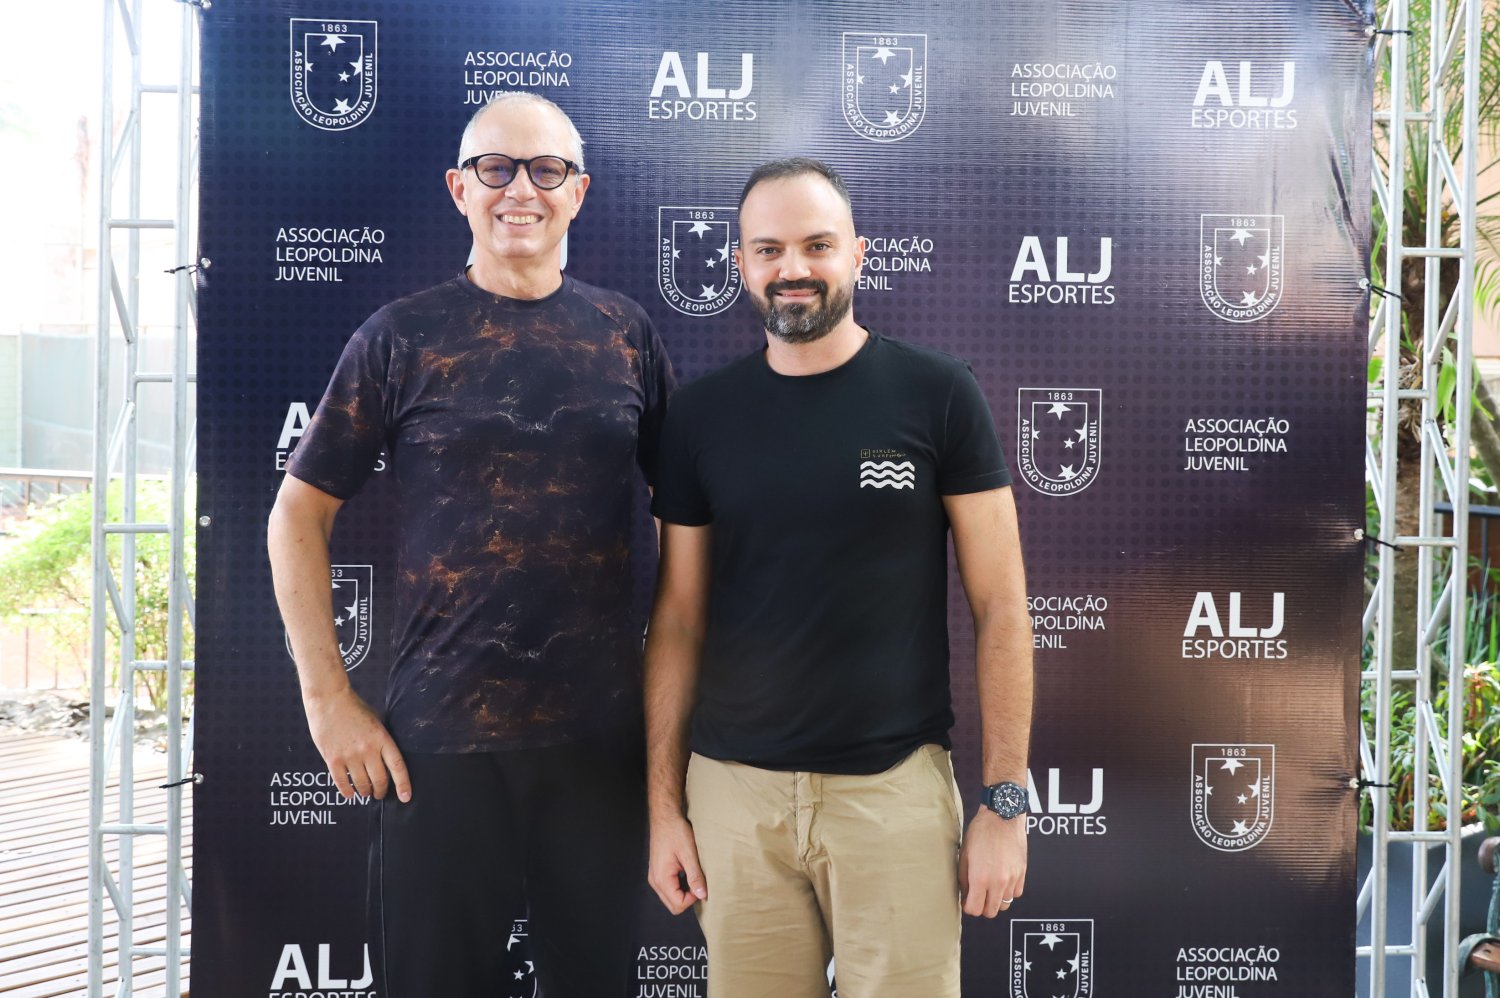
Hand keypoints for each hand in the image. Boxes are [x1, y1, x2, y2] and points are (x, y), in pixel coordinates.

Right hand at [303, 686, 410, 802]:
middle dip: (381, 791)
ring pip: (362, 784)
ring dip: (365, 792)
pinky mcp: (333, 759)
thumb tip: (387, 762)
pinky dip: (348, 791)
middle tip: (380, 794)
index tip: (406, 797)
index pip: (397, 767)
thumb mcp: (377, 722)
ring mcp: (349, 756)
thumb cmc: (355, 709)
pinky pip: (342, 783)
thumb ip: (382, 741)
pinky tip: (351, 794)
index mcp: (382, 739)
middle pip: (380, 780)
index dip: (403, 784)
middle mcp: (368, 750)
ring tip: (366, 793)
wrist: (329, 700)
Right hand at [648, 814, 707, 913]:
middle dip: (688, 899)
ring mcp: (655, 877)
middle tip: (698, 883)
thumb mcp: (689, 854)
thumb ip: (695, 876)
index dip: (693, 899)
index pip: (678, 904)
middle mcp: (655, 881)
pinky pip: (668, 888)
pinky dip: (679, 887)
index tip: (701, 884)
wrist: (665, 816)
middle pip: (673, 905)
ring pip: (671, 898)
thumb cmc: (675, 831)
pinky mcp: (658, 872)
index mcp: (661, 878)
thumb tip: (703, 895)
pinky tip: (687, 874)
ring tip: (694, 877)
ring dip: (684, 893)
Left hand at [959, 807, 1025, 917]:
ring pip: (1005, 904)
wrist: (1002, 816)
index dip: (968, 907)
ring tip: (989, 886)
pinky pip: (1016, 893)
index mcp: (980, 878)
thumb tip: (966, 895)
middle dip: (981, 906)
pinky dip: (1008, 891)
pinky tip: (1001, 879)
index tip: (966, 900)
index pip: (975, 910)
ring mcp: (1012, 878)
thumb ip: (964, 879)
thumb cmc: (980, 832)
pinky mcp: (1022, 873)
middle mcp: (998, 882)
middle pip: (991, 912)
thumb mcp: (964, 855)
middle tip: (976, 895)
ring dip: (995, 899)